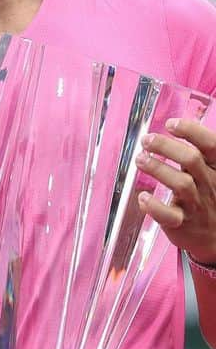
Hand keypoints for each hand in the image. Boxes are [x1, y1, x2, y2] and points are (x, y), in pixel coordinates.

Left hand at [136, 117, 215, 264]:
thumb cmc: (207, 195)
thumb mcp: (209, 171)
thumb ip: (195, 152)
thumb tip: (173, 124)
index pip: (211, 146)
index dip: (192, 132)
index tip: (170, 124)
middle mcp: (210, 185)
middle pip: (191, 160)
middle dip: (166, 146)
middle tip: (146, 140)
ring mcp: (197, 205)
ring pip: (181, 184)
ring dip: (157, 169)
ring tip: (140, 159)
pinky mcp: (183, 224)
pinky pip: (169, 216)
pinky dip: (154, 206)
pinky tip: (143, 197)